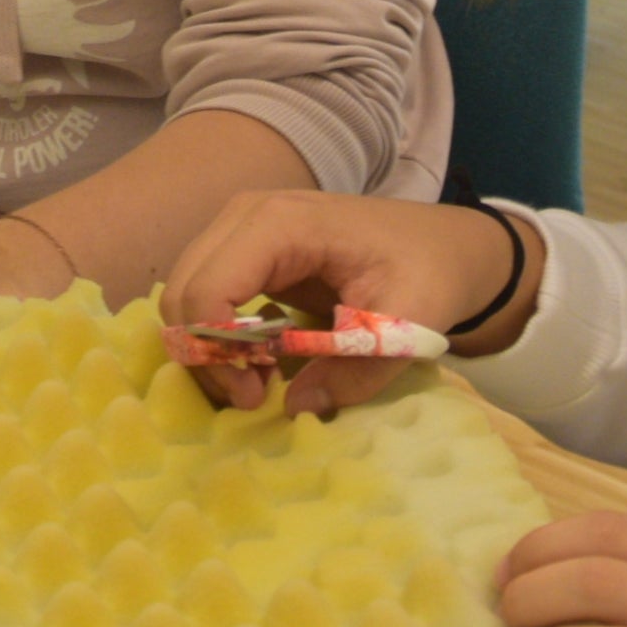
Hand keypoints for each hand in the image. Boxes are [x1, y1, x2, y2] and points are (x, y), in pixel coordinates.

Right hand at [158, 189, 535, 415]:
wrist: (445, 245)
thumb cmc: (429, 271)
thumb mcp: (409, 325)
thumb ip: (357, 370)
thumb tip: (296, 408)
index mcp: (282, 223)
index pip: (207, 288)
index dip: (218, 350)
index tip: (258, 394)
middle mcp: (246, 217)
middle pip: (181, 293)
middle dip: (207, 355)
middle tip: (255, 396)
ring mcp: (239, 231)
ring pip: (183, 297)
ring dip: (210, 350)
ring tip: (260, 383)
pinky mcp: (243, 253)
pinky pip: (203, 298)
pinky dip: (218, 339)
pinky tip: (262, 362)